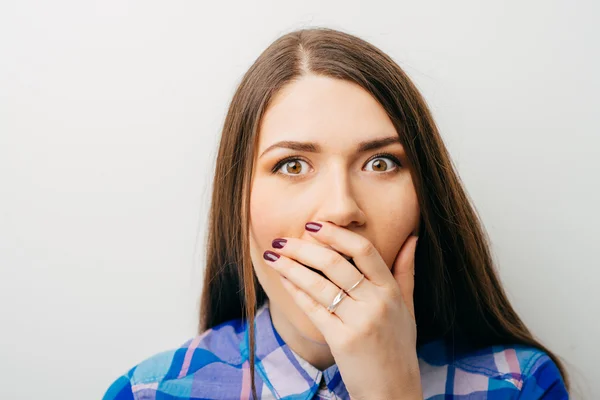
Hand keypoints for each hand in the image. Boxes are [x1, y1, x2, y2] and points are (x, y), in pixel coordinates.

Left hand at [263, 221, 421, 399]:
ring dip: (291, 266)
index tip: (314, 225)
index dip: (336, 234)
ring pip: (319, 284)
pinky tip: (283, 280)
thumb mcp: (407, 307)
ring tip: (272, 254)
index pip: (364, 250)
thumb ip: (405, 271)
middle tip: (281, 238)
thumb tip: (411, 238)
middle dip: (303, 248)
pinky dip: (296, 291)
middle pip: (335, 263)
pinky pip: (313, 308)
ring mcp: (359, 321)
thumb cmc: (397, 346)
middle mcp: (377, 302)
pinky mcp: (341, 340)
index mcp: (391, 290)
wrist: (392, 390)